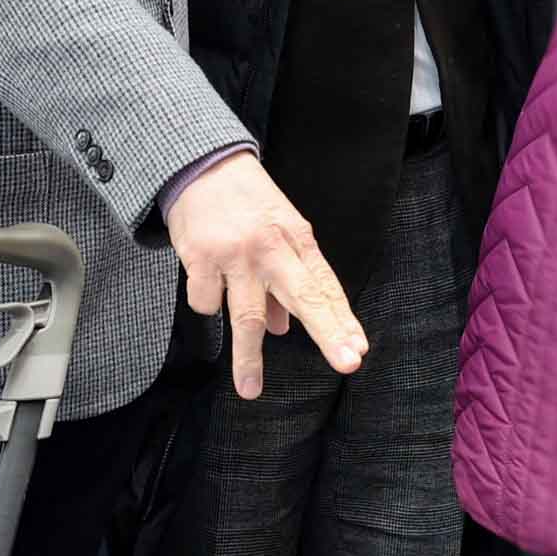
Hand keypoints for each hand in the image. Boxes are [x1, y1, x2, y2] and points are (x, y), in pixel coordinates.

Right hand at [165, 154, 367, 397]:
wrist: (201, 165)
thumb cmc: (246, 203)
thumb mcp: (277, 232)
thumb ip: (284, 280)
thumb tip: (282, 328)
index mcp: (296, 240)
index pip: (324, 286)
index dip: (341, 320)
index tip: (356, 349)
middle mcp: (271, 247)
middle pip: (303, 295)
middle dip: (327, 332)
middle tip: (346, 361)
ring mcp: (236, 253)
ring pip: (245, 315)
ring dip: (248, 358)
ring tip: (250, 389)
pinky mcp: (200, 257)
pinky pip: (206, 302)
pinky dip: (208, 302)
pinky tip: (207, 281)